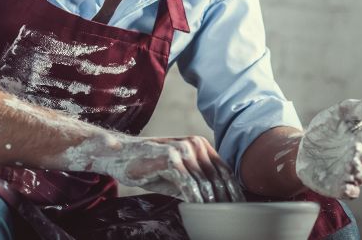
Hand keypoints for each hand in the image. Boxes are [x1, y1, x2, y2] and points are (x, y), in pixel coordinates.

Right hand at [88, 135, 244, 202]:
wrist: (121, 154)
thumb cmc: (150, 166)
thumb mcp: (177, 175)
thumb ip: (196, 182)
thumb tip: (216, 202)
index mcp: (201, 145)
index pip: (224, 170)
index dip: (234, 190)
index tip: (240, 207)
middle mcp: (195, 144)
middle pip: (218, 177)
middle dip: (226, 199)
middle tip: (232, 217)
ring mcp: (183, 149)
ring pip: (205, 182)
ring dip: (212, 202)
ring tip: (216, 218)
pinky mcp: (170, 158)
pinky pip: (188, 183)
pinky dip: (195, 199)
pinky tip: (198, 210)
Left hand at [295, 91, 361, 198]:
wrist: (301, 146)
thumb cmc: (327, 126)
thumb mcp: (343, 111)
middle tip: (353, 148)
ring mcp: (351, 173)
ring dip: (357, 171)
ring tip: (347, 162)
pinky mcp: (339, 187)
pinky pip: (352, 193)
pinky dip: (351, 190)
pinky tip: (345, 185)